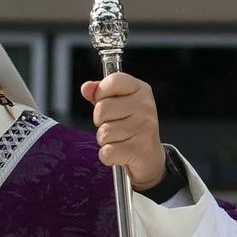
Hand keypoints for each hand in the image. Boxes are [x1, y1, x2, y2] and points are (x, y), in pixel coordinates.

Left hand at [79, 72, 167, 191]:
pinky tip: (120, 152)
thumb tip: (86, 88)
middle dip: (101, 121)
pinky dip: (108, 156)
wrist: (150, 156)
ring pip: (103, 132)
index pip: (113, 81)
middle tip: (114, 125)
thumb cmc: (132, 127)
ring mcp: (144, 128)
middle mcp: (145, 106)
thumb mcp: (119, 104)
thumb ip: (101, 93)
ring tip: (118, 139)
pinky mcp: (139, 149)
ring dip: (105, 140)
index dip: (101, 92)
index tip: (105, 101)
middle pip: (102, 109)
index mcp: (140, 90)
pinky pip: (107, 152)